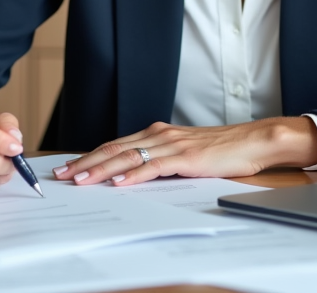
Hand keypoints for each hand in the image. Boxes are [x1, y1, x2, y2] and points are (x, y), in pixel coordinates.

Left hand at [52, 116, 316, 186]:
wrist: (253, 140)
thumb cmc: (222, 149)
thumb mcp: (185, 152)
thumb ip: (160, 159)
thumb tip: (134, 174)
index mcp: (158, 133)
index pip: (116, 144)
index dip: (91, 155)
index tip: (70, 166)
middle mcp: (161, 134)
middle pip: (115, 148)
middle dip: (86, 161)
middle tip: (63, 174)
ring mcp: (173, 144)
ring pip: (128, 156)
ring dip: (102, 169)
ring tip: (81, 179)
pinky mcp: (187, 157)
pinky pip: (154, 166)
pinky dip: (134, 174)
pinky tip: (119, 182)